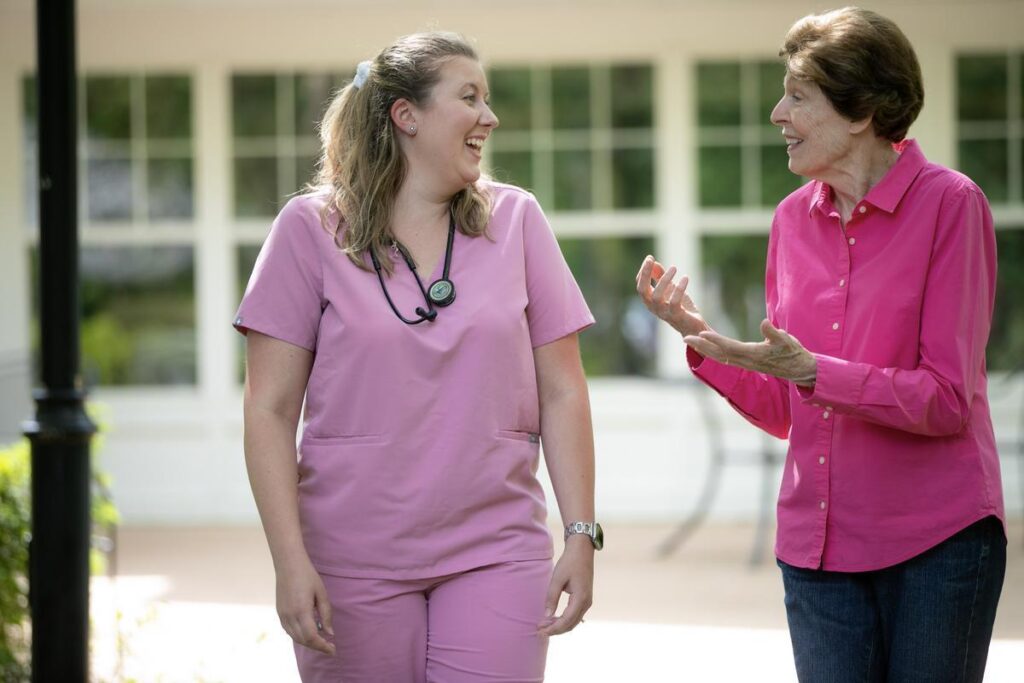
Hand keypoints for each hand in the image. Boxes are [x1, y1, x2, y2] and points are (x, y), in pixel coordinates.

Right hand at [276, 555, 335, 655]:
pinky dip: (299, 636)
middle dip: (317, 647)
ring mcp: (282, 615)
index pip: (312, 637)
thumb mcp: (321, 593)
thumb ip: (326, 614)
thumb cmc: (308, 576)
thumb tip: (330, 633)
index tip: (333, 650)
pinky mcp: (279, 613)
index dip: (323, 646)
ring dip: (308, 643)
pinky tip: (308, 633)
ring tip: (321, 642)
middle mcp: (289, 616)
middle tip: (330, 647)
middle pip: (304, 640)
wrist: (288, 564)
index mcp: (301, 611)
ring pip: (295, 638)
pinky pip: (289, 631)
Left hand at [538, 536, 593, 635]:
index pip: (566, 620)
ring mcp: (587, 601)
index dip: (553, 628)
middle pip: (571, 624)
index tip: (541, 631)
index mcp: (581, 598)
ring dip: (560, 625)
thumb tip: (547, 615)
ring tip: (544, 625)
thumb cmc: (569, 562)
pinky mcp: (585, 598)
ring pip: (574, 621)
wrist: (582, 550)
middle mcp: (586, 603)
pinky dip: (565, 620)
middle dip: (555, 629)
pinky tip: (554, 619)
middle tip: (539, 630)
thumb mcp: (557, 578)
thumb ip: (552, 597)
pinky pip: (575, 615)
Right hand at [635, 255, 710, 337]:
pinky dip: (679, 289)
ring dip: (664, 280)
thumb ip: (660, 277)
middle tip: (650, 260)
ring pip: (657, 296)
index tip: (650, 258)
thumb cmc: (680, 307)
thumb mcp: (670, 289)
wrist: (693, 326)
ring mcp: (664, 313)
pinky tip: (685, 278)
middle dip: (645, 274)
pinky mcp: (676, 315)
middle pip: (642, 291)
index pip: (640, 285)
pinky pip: (674, 302)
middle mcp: (653, 307)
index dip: (643, 272)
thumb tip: (653, 262)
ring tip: (674, 267)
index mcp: (650, 301)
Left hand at [684, 318, 816, 385]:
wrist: (799, 369)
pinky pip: (724, 357)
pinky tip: (704, 347)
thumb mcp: (787, 341)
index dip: (714, 340)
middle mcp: (745, 361)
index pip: (729, 347)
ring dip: (703, 349)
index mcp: (753, 354)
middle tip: (684, 338)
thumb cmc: (794, 353)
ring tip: (688, 341)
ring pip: (718, 356)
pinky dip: (711, 352)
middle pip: (718, 354)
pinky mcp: (745, 362)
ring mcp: (744, 363)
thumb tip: (765, 323)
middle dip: (701, 346)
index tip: (701, 333)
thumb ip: (775, 333)